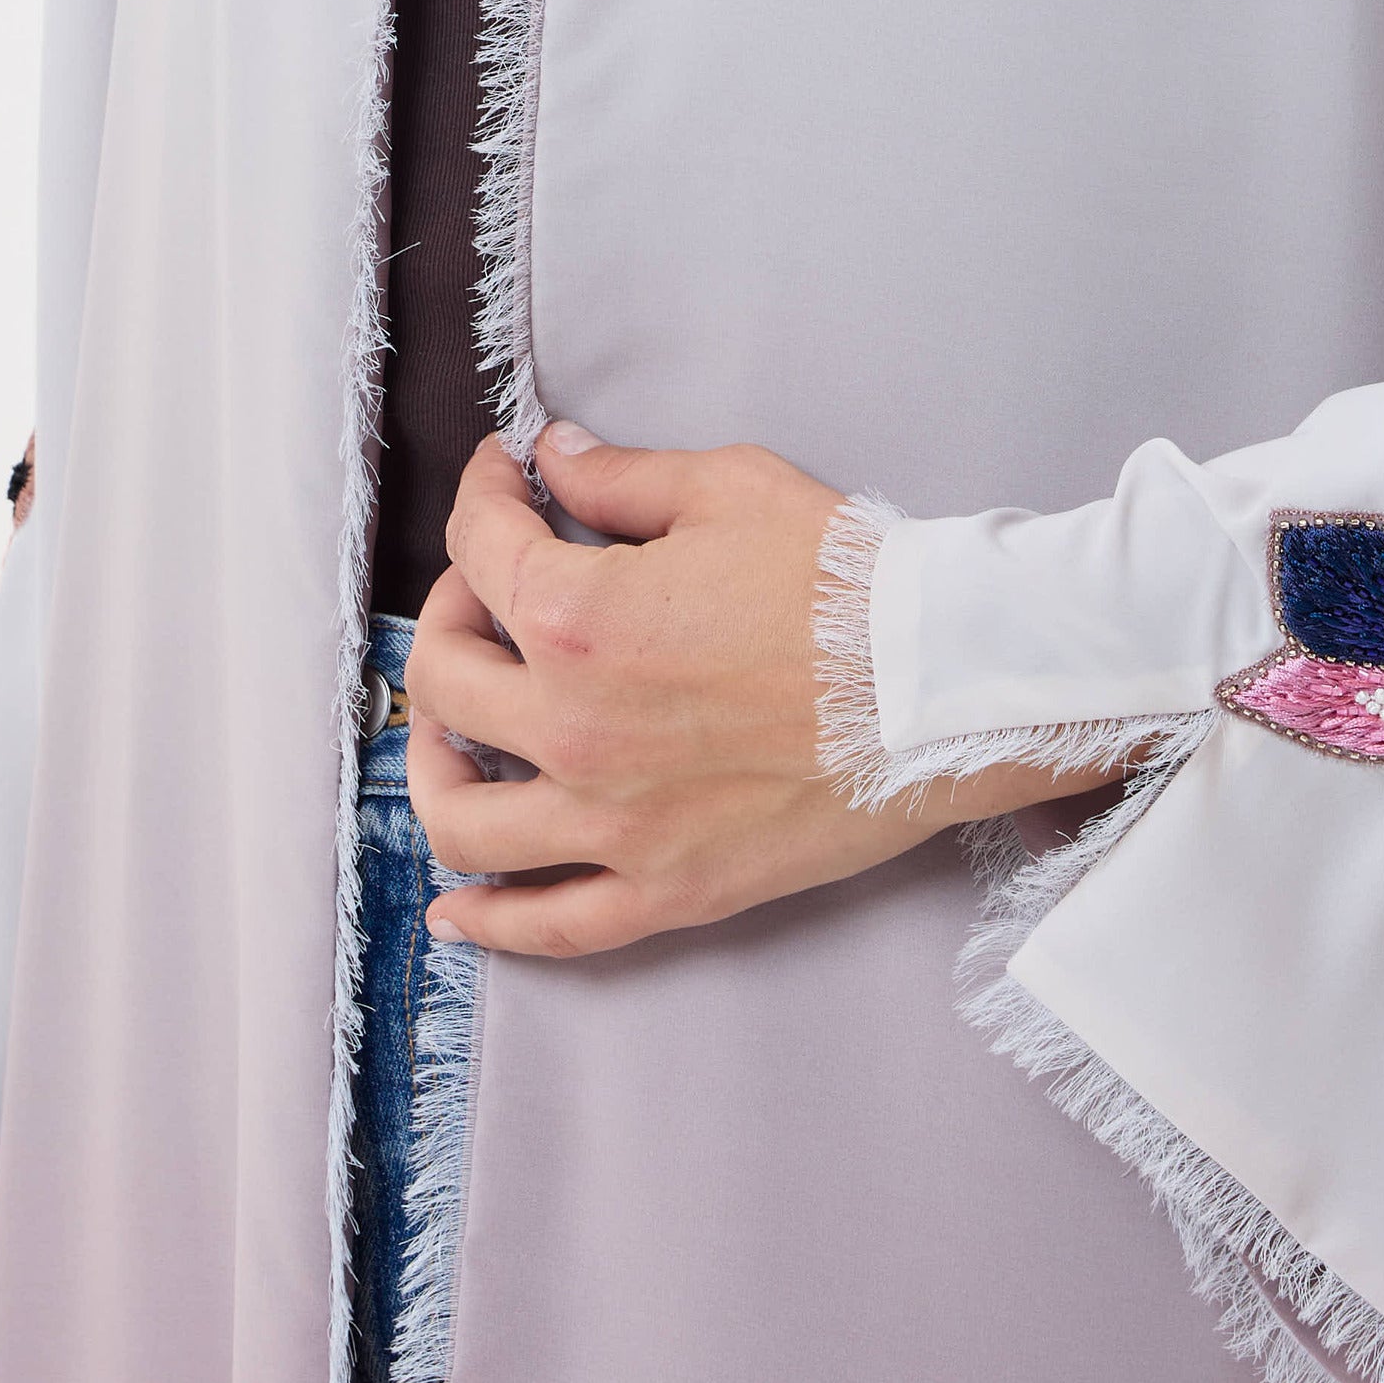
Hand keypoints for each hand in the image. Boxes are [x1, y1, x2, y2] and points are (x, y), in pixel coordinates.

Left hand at [407, 423, 1124, 959]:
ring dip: (434, 765)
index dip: (481, 497)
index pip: (479, 549)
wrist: (948, 685)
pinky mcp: (667, 890)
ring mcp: (613, 823)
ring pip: (460, 817)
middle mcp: (572, 729)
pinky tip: (457, 908)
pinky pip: (548, 924)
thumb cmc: (852, 585)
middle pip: (442, 680)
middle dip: (449, 614)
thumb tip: (554, 458)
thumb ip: (620, 478)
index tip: (500, 481)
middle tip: (486, 591)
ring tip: (453, 735)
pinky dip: (488, 921)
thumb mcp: (730, 489)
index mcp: (577, 619)